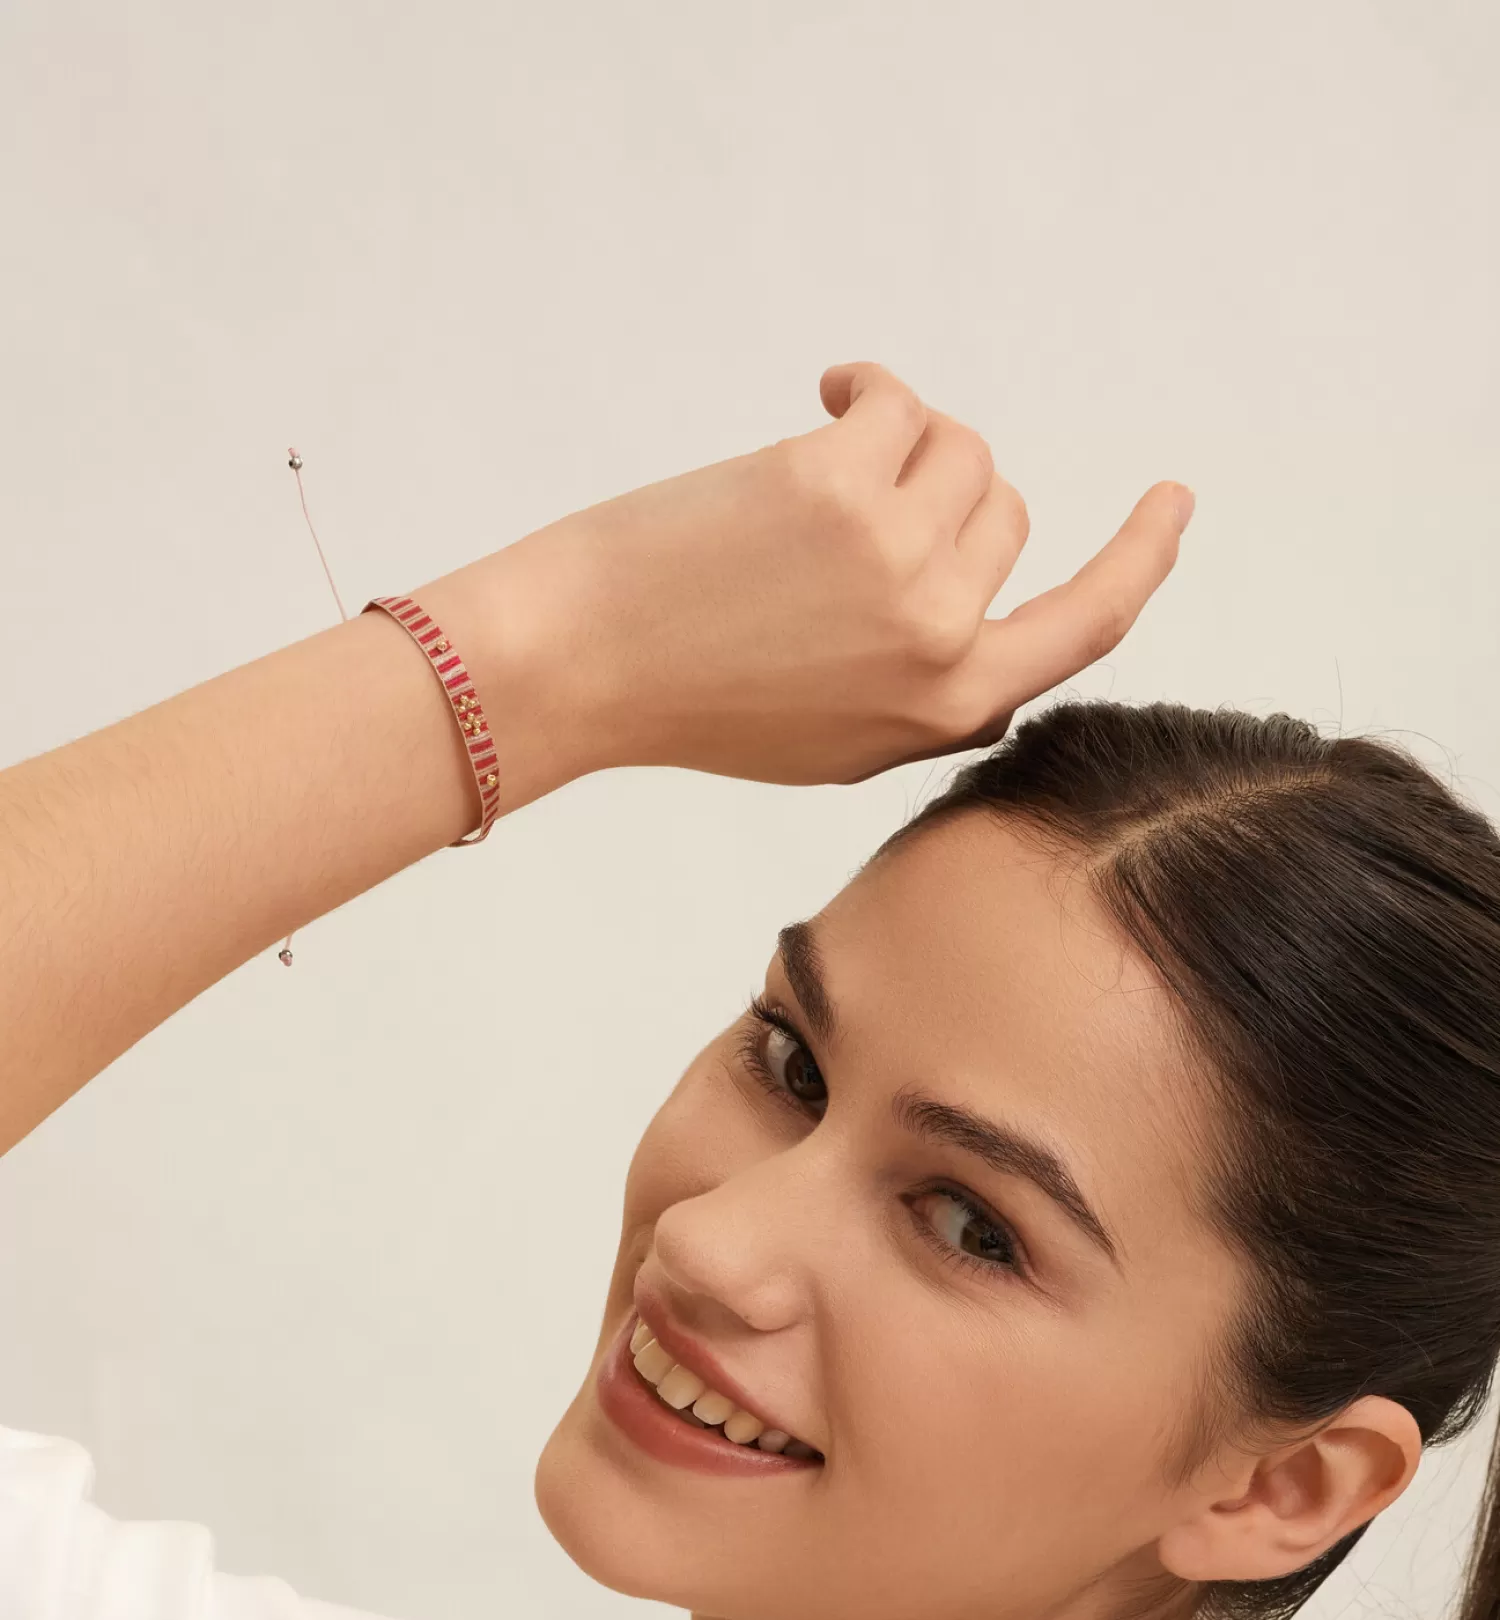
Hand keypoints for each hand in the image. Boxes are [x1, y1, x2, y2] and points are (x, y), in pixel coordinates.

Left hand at [434, 361, 1192, 788]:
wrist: (579, 668)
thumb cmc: (698, 701)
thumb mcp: (837, 737)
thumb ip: (931, 688)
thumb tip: (991, 617)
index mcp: (950, 708)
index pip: (1089, 626)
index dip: (1140, 558)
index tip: (1170, 500)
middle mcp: (940, 638)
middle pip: (1005, 513)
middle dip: (937, 498)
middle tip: (838, 520)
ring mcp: (897, 558)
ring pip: (958, 449)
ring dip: (896, 444)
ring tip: (816, 471)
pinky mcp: (840, 486)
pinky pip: (900, 403)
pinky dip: (865, 390)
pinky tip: (825, 400)